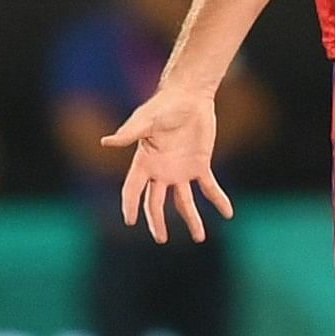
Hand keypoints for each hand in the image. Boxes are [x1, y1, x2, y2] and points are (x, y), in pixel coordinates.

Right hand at [104, 84, 231, 243]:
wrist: (189, 96)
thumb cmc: (163, 105)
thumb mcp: (146, 120)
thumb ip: (129, 133)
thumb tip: (106, 142)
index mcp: (144, 162)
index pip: (133, 189)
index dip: (129, 205)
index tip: (129, 221)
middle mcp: (161, 171)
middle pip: (156, 203)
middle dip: (157, 222)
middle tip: (161, 239)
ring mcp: (181, 171)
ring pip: (184, 202)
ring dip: (192, 219)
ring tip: (200, 237)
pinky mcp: (200, 165)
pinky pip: (210, 187)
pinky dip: (219, 200)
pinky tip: (228, 213)